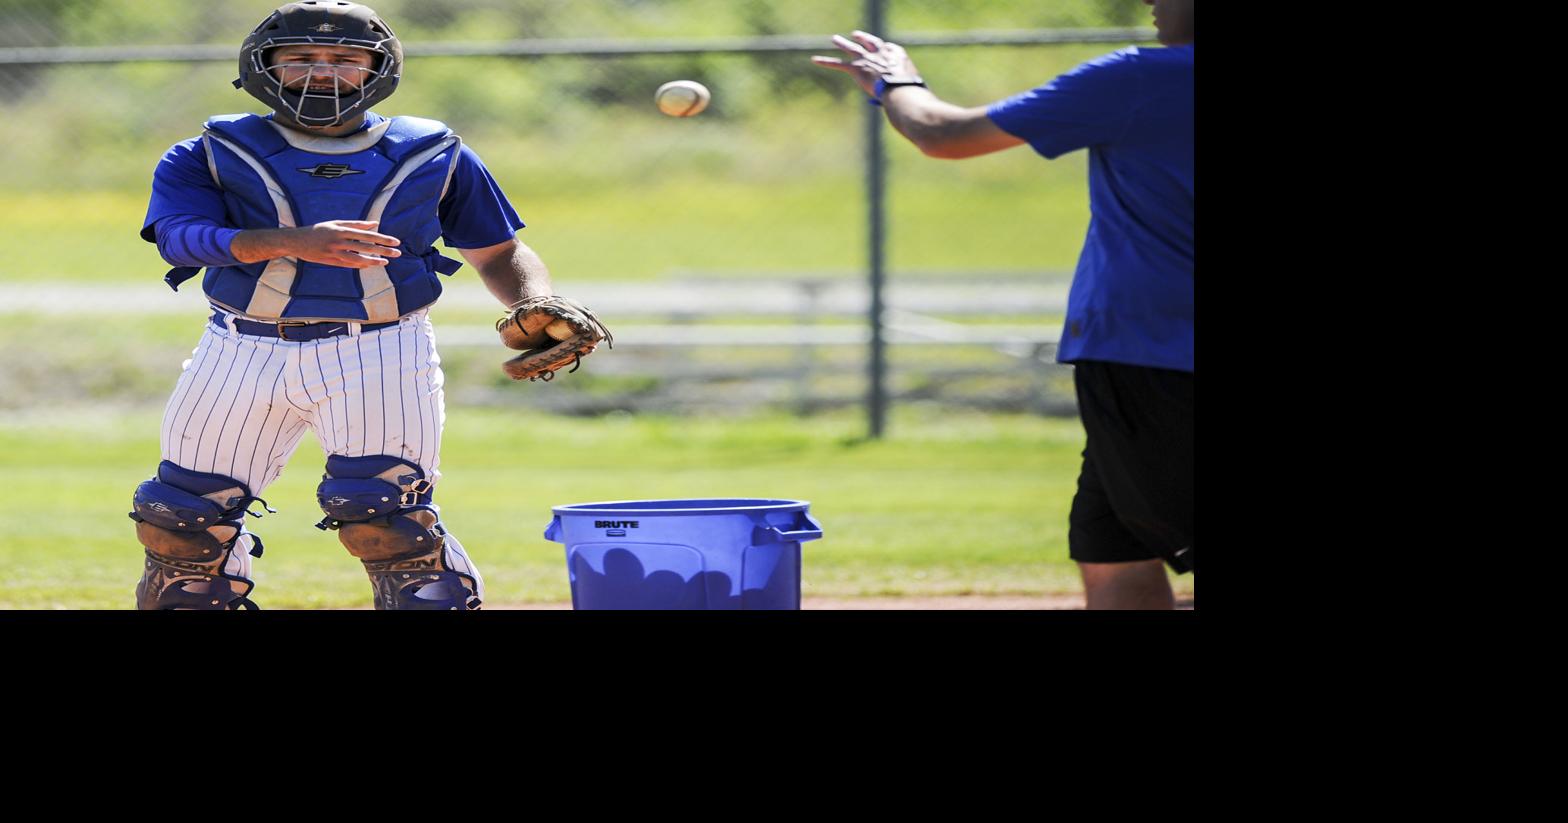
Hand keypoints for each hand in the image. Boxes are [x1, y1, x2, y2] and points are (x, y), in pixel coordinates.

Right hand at [233, 220, 402, 267]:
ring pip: (359, 258)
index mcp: (342, 230)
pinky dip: (361, 265)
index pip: (367, 234)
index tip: (396, 241)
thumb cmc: (319, 230)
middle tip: (398, 253)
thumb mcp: (336, 223)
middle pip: (366, 247)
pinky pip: (349, 265)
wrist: (296, 241)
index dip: (382, 238)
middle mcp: (339, 241)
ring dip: (374, 261)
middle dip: (383, 250)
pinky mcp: (331, 261)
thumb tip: (376, 224)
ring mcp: (335, 253)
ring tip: (386, 262)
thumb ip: (357, 224)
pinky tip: (371, 265)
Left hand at [810, 30, 921, 97]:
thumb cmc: (911, 93)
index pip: (888, 48)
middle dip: (862, 39)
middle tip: (855, 35)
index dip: (883, 49)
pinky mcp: (857, 68)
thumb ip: (906, 94)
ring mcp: (868, 59)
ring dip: (843, 43)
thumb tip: (906, 109)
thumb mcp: (912, 90)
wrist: (900, 90)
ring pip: (852, 49)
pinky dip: (826, 62)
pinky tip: (815, 60)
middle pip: (870, 43)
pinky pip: (838, 64)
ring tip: (835, 39)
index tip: (882, 47)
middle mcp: (882, 53)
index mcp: (898, 55)